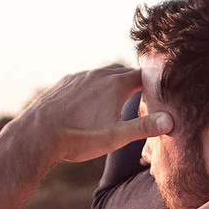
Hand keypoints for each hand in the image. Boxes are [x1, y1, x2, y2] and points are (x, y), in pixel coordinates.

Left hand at [17, 66, 168, 164]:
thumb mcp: (116, 136)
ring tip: (119, 97)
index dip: (155, 82)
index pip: (144, 75)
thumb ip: (145, 127)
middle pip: (124, 72)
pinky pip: (86, 80)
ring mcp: (79, 77)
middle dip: (135, 81)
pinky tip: (92, 101)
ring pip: (103, 74)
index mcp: (115, 84)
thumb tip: (170, 120)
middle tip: (144, 93)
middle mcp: (98, 74)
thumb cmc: (79, 136)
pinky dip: (95, 86)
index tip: (162, 90)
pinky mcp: (64, 83)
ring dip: (114, 83)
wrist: (37, 134)